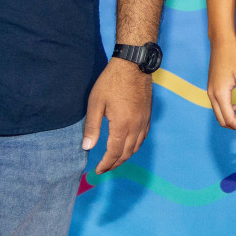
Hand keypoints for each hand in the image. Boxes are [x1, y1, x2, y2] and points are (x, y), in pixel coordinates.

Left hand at [83, 58, 152, 173]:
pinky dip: (135, 146)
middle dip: (115, 163)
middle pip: (126, 153)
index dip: (106, 164)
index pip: (114, 153)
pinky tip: (129, 145)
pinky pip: (143, 137)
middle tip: (104, 169)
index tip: (97, 170)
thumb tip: (87, 147)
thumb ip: (92, 127)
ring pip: (136, 146)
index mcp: (122, 126)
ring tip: (115, 160)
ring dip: (125, 156)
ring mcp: (144, 121)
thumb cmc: (111, 82)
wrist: (133, 65)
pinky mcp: (148, 115)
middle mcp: (136, 127)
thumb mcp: (96, 103)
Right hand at [207, 37, 235, 131]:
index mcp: (220, 94)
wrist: (222, 44)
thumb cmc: (234, 57)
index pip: (229, 118)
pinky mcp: (212, 88)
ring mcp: (211, 92)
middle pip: (222, 120)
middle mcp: (212, 95)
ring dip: (232, 117)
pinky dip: (229, 110)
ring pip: (220, 113)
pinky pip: (219, 105)